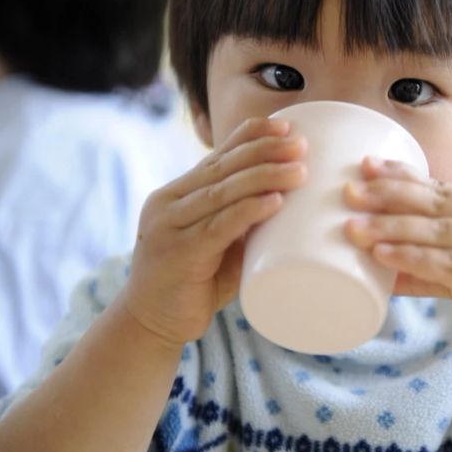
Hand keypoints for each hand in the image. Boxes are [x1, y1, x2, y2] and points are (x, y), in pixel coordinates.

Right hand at [123, 118, 306, 347]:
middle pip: (223, 167)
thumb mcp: (219, 245)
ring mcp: (169, 227)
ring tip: (300, 171)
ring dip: (265, 177)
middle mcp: (169, 202)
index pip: (217, 155)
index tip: (287, 125)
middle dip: (265, 151)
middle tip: (301, 145)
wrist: (150, 326)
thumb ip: (243, 224)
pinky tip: (275, 201)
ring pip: (223, 192)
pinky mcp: (178, 254)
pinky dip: (249, 211)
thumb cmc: (194, 284)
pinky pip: (218, 226)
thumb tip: (291, 203)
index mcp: (178, 194)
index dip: (251, 136)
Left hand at [343, 157, 451, 360]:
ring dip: (390, 228)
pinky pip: (446, 264)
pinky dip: (411, 258)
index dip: (402, 174)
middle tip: (348, 192)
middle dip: (387, 195)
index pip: (441, 186)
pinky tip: (383, 255)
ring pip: (436, 231)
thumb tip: (380, 269)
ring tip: (352, 227)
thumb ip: (431, 267)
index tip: (365, 165)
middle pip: (434, 202)